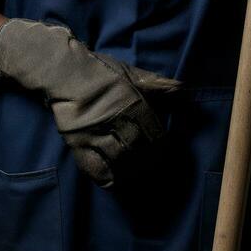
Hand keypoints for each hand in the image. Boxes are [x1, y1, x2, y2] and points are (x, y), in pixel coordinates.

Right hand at [0, 19, 181, 188]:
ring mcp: (94, 134)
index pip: (153, 134)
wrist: (65, 72)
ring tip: (138, 173)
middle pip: (137, 150)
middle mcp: (114, 121)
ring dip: (132, 171)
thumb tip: (185, 90)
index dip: (161, 146)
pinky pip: (95, 169)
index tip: (164, 151)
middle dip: (148, 161)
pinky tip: (116, 178)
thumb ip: (159, 86)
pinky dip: (108, 177)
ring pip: (118, 162)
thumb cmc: (103, 73)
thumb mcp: (133, 75)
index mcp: (130, 104)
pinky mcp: (77, 144)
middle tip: (153, 166)